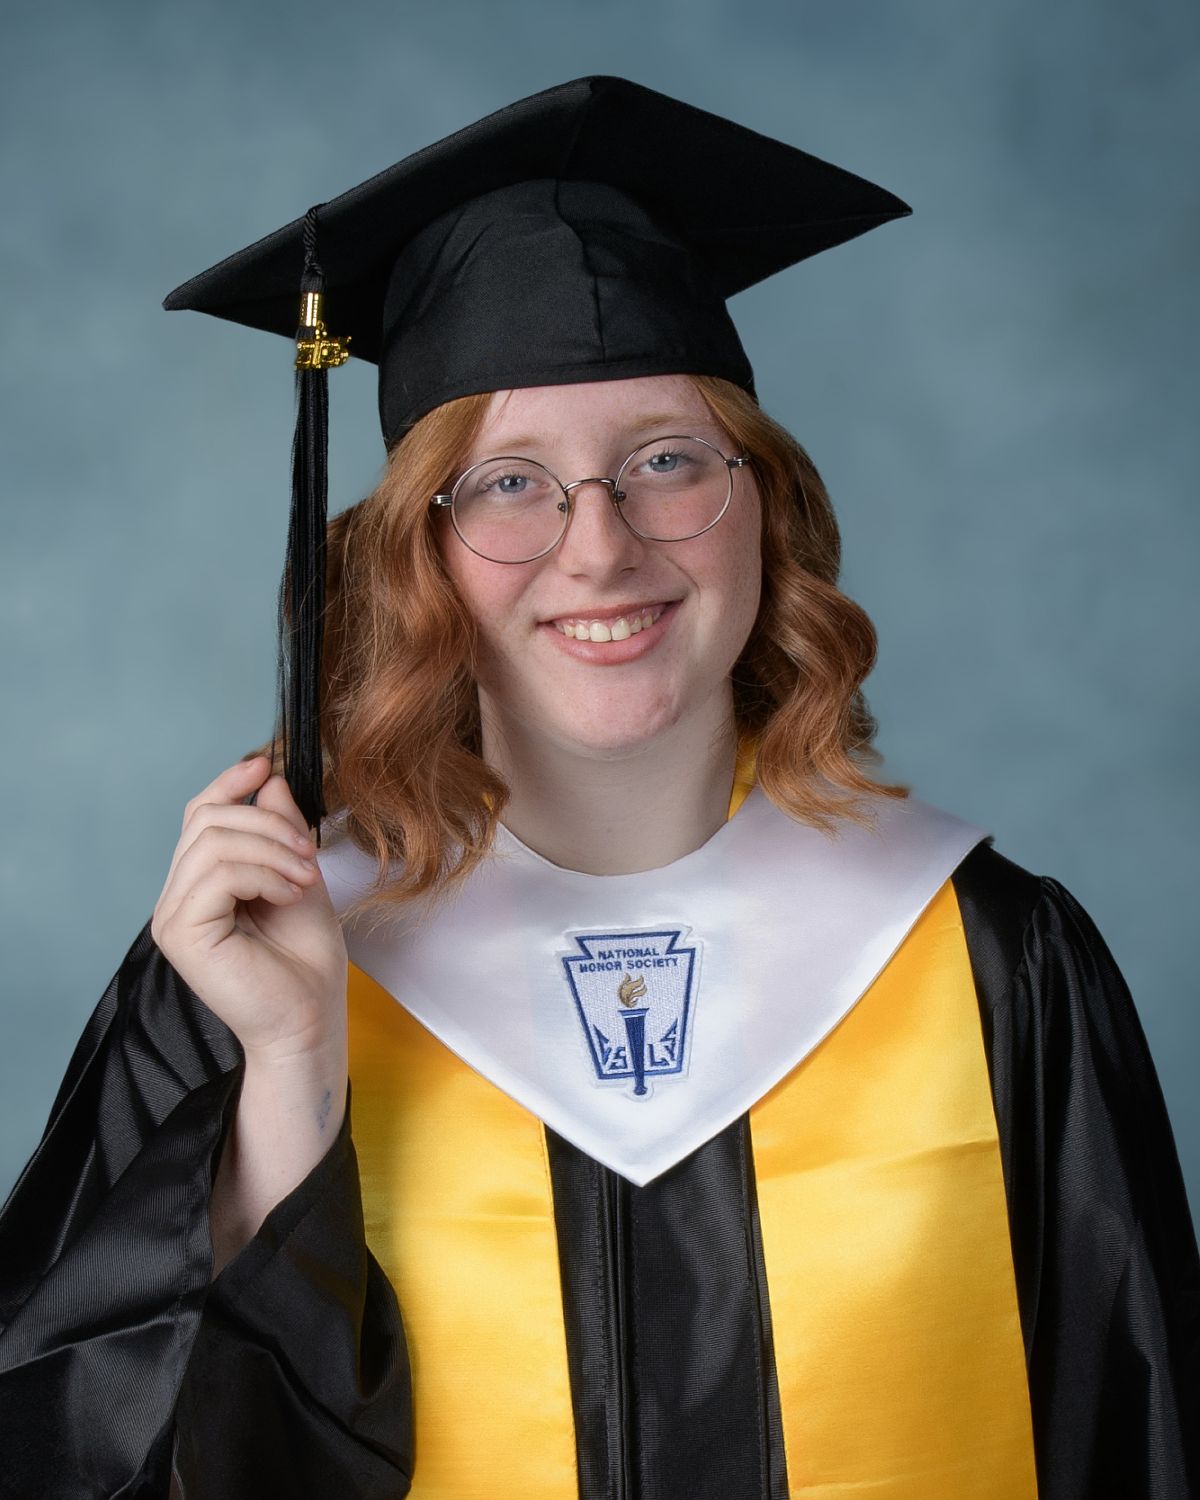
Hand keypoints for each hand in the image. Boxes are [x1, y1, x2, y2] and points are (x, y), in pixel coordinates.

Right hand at [151, 756, 347, 1060]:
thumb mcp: (300, 876)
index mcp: (202, 884)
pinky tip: (289, 893)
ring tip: (304, 876)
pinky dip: (262, 873)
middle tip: (308, 854)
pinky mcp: (182, 935)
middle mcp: (178, 898)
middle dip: (266, 823)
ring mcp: (174, 917)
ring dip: (271, 849)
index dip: (227, 784)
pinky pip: (216, 875)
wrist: (311, 1019)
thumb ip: (282, 830)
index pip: (199, 816)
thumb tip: (267, 778)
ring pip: (212, 843)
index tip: (264, 765)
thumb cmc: (306, 962)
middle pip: (206, 820)